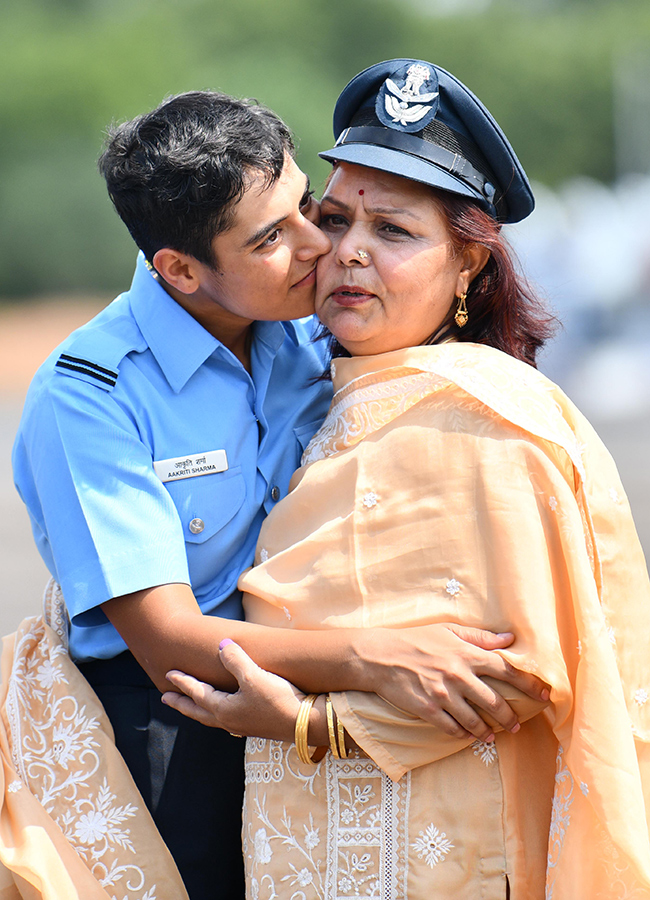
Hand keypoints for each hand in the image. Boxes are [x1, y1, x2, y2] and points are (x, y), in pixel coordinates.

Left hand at [162, 639, 303, 740]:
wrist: (306, 724)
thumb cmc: (278, 699)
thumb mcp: (254, 676)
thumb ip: (235, 659)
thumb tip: (221, 645)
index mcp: (224, 710)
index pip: (197, 693)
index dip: (183, 682)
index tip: (168, 674)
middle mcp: (230, 721)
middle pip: (199, 711)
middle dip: (182, 704)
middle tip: (166, 699)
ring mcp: (244, 726)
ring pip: (213, 718)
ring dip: (199, 710)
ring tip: (194, 706)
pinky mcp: (257, 726)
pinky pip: (228, 720)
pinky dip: (219, 715)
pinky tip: (227, 714)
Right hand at [360, 624, 549, 742]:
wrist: (380, 656)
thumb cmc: (415, 640)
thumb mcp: (447, 631)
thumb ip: (479, 637)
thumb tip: (509, 639)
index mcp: (466, 653)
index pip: (506, 670)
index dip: (529, 683)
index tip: (544, 694)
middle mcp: (458, 675)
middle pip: (495, 701)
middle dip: (510, 715)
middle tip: (516, 723)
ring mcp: (443, 695)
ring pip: (476, 720)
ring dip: (488, 730)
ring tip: (494, 734)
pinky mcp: (428, 710)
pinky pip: (453, 729)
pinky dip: (464, 734)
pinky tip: (469, 735)